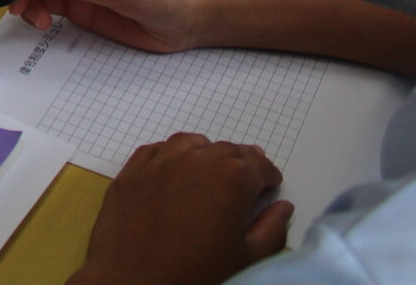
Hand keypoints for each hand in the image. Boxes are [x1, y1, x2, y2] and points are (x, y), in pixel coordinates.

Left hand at [69, 134, 290, 284]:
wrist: (135, 280)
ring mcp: (161, 161)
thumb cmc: (198, 272)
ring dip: (207, 152)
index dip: (268, 175)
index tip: (270, 184)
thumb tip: (283, 207)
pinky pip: (157, 150)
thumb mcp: (247, 257)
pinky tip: (175, 169)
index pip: (260, 166)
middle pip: (227, 151)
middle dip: (242, 163)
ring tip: (212, 168)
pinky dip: (171, 155)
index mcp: (232, 178)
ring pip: (191, 143)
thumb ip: (271, 229)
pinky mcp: (133, 169)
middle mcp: (197, 159)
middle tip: (246, 177)